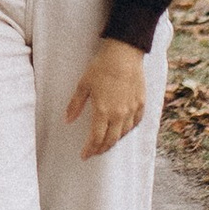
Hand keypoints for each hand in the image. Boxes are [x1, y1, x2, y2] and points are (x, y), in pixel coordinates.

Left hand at [64, 37, 149, 160]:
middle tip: (94, 152)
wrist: (124, 54)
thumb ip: (75, 105)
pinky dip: (128, 130)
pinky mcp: (141, 103)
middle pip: (111, 140)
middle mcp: (119, 114)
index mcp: (103, 111)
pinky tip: (123, 130)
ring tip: (106, 143)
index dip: (90, 149)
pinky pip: (135, 123)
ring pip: (123, 133)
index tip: (84, 155)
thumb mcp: (83, 85)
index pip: (96, 138)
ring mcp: (132, 109)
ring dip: (114, 141)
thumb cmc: (101, 67)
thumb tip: (67, 120)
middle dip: (101, 149)